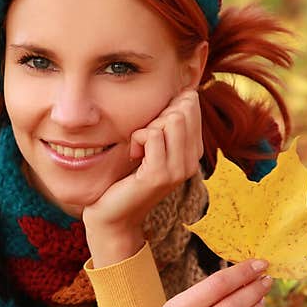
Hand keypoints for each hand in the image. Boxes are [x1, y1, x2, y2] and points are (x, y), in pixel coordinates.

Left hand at [82, 88, 203, 262]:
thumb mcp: (151, 147)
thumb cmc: (126, 177)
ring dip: (146, 128)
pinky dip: (137, 138)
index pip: (191, 104)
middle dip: (157, 115)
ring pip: (170, 119)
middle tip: (143, 140)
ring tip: (139, 150)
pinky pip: (152, 134)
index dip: (165, 106)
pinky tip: (133, 156)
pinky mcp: (160, 175)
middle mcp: (191, 161)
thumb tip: (180, 90)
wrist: (114, 216)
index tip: (151, 131)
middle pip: (182, 109)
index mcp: (192, 152)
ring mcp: (178, 170)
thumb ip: (165, 123)